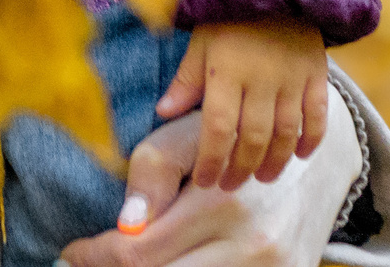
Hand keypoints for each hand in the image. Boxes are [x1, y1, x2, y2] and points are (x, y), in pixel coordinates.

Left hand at [58, 104, 357, 266]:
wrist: (316, 160)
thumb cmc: (235, 140)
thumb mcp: (190, 135)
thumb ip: (150, 173)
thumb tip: (124, 224)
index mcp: (222, 202)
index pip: (139, 251)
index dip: (95, 255)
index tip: (73, 250)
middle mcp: (251, 245)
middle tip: (94, 260)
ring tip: (128, 262)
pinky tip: (168, 263)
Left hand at [153, 18, 328, 190]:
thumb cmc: (230, 17)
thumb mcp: (201, 42)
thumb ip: (186, 79)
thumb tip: (163, 113)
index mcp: (226, 71)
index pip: (217, 128)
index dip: (211, 160)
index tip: (205, 181)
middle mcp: (260, 79)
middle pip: (252, 138)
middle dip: (240, 169)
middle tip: (231, 185)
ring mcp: (292, 79)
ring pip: (285, 134)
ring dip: (274, 163)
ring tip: (261, 178)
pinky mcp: (316, 76)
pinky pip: (317, 117)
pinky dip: (310, 140)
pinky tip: (300, 156)